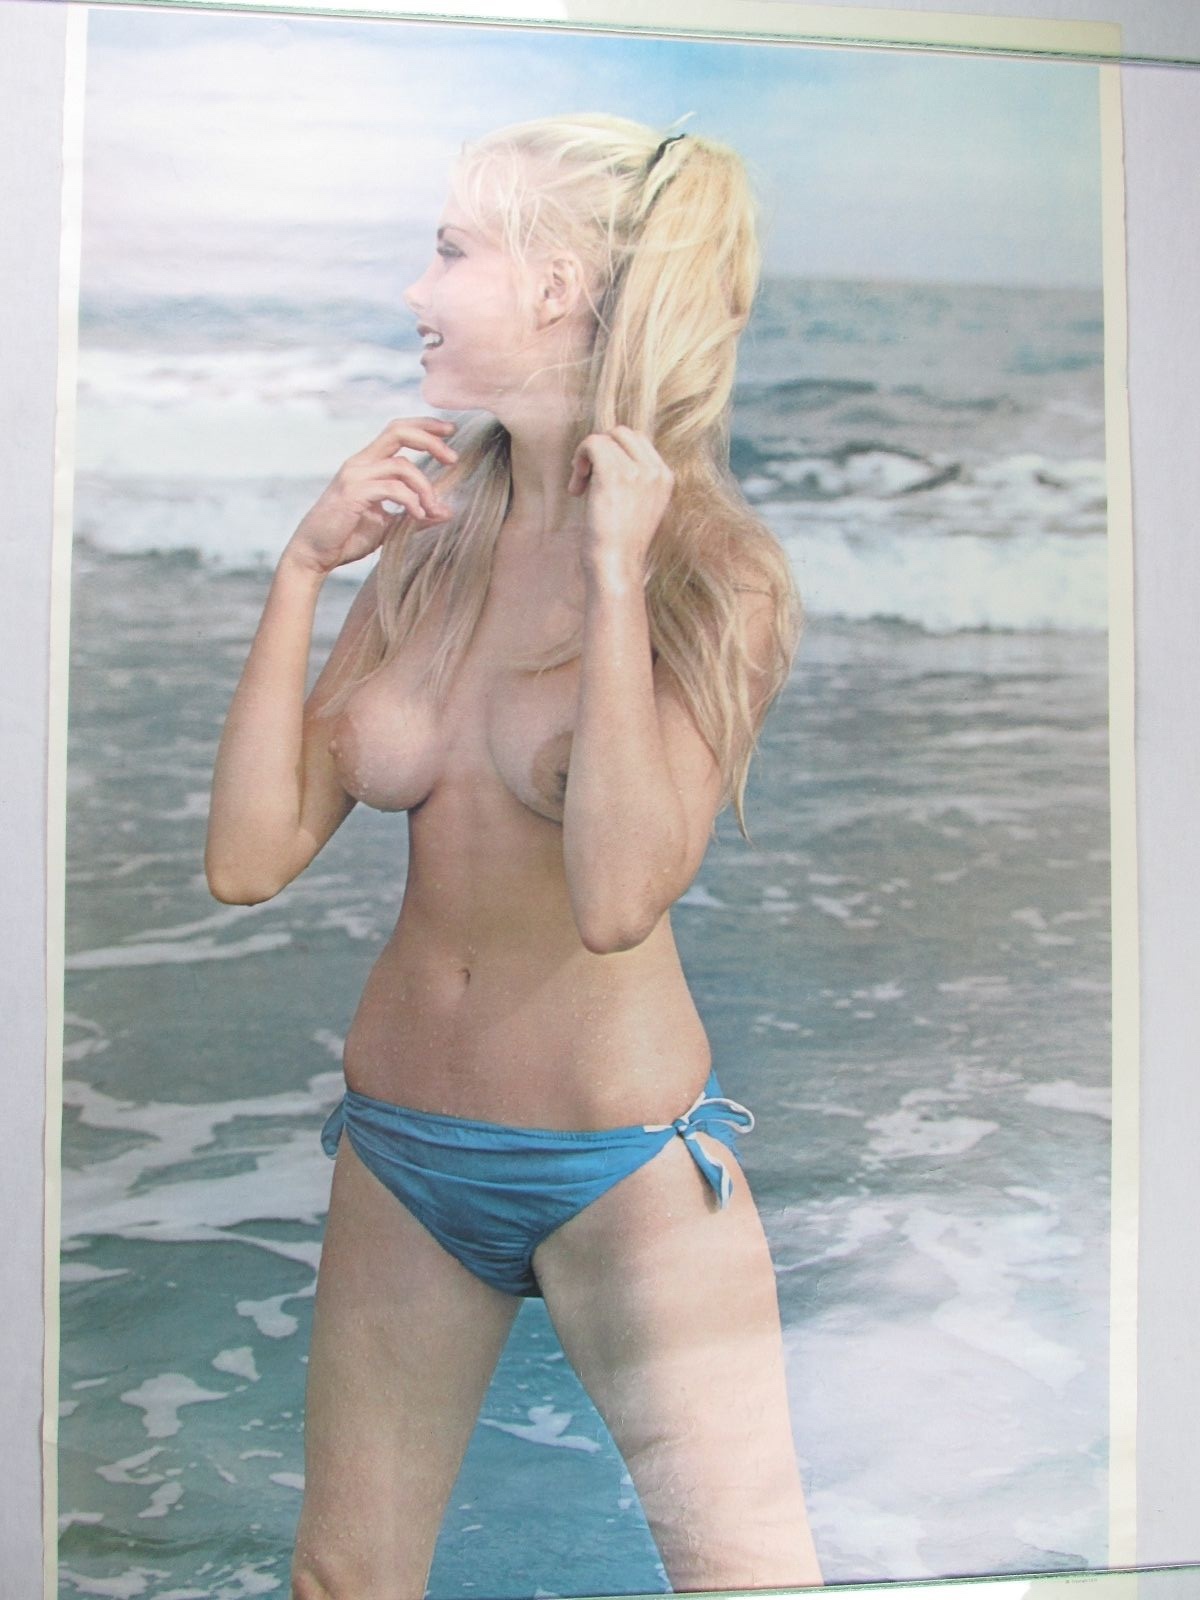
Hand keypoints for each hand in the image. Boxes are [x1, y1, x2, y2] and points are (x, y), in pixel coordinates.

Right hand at [286, 417, 457, 575]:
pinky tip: (418, 515)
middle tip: (454, 458)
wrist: (315, 555)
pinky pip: (392, 488)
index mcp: (367, 463)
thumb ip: (416, 515)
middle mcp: (360, 463)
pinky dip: (411, 501)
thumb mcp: (389, 525)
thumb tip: (448, 511)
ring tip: (433, 509)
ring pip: (401, 465)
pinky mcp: (352, 493)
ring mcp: (354, 476)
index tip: (451, 431)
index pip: (398, 431)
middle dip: (430, 440)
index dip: (425, 426)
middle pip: (398, 431)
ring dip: (425, 487)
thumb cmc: (348, 537)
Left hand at [567, 426, 673, 582]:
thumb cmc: (620, 547)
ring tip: (580, 487)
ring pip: (605, 437)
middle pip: (623, 433)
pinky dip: (579, 460)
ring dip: (586, 458)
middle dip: (601, 450)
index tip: (600, 481)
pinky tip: (576, 488)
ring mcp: (638, 471)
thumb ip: (634, 481)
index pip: (638, 442)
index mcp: (665, 478)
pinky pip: (592, 443)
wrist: (617, 568)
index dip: (614, 454)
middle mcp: (655, 470)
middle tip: (587, 479)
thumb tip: (607, 455)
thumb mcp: (638, 509)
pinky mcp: (614, 473)